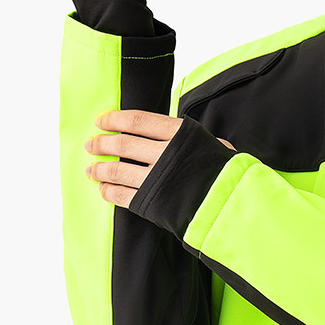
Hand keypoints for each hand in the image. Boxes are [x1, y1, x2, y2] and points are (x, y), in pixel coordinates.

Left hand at [84, 109, 235, 208]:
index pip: (138, 120)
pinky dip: (109, 191)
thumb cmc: (227, 173)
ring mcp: (155, 178)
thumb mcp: (214, 146)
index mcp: (179, 133)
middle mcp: (164, 153)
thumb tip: (178, 137)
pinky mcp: (150, 201)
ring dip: (100, 168)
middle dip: (102, 143)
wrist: (232, 204)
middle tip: (91, 144)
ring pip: (116, 169)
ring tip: (91, 169)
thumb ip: (191, 140)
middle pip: (122, 143)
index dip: (115, 119)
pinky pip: (121, 195)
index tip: (100, 121)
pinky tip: (103, 189)